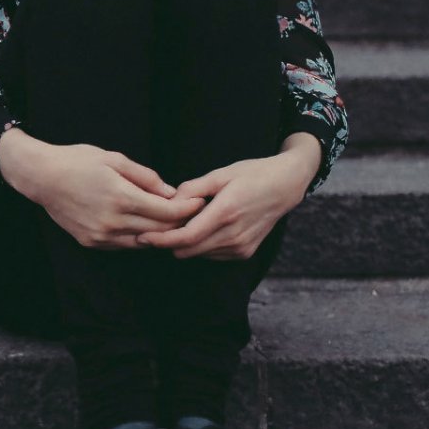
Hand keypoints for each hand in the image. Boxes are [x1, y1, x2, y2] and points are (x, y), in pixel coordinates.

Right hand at [0, 129, 204, 249]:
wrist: (41, 177)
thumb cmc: (77, 161)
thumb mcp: (114, 159)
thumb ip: (146, 176)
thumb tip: (171, 192)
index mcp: (121, 197)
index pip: (167, 212)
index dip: (187, 208)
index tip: (199, 201)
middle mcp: (112, 221)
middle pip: (160, 231)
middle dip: (179, 223)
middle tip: (192, 214)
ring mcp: (102, 236)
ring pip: (144, 242)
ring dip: (161, 234)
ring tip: (173, 222)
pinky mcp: (92, 243)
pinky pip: (125, 245)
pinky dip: (140, 238)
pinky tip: (146, 226)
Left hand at [136, 145, 316, 259]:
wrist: (285, 186)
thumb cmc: (252, 175)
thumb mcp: (221, 174)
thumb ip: (193, 188)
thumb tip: (170, 201)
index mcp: (226, 212)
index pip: (187, 236)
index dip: (162, 240)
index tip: (143, 237)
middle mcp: (235, 234)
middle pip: (189, 249)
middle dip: (168, 242)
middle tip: (152, 228)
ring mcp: (241, 246)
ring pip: (199, 254)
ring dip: (184, 243)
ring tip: (179, 223)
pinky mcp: (245, 252)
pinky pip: (212, 254)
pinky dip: (200, 245)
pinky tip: (200, 228)